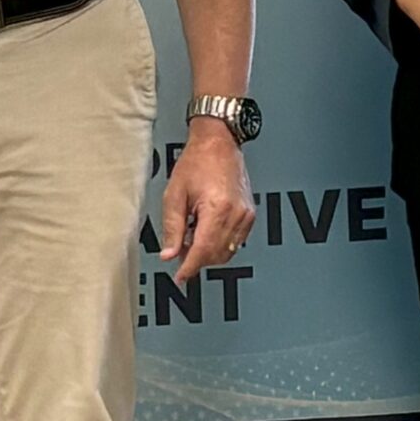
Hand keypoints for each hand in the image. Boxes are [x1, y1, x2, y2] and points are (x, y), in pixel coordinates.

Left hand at [158, 120, 257, 284]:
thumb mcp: (175, 195)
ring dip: (208, 253)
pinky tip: (205, 231)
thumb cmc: (197, 162)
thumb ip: (172, 228)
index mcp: (217, 209)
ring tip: (191, 238)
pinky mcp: (249, 214)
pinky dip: (220, 243)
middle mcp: (236, 214)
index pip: (203, 251)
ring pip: (227, 251)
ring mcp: (246, 215)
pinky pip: (236, 241)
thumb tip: (169, 254)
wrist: (218, 143)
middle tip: (179, 252)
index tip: (180, 277)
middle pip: (216, 254)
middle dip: (196, 259)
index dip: (189, 268)